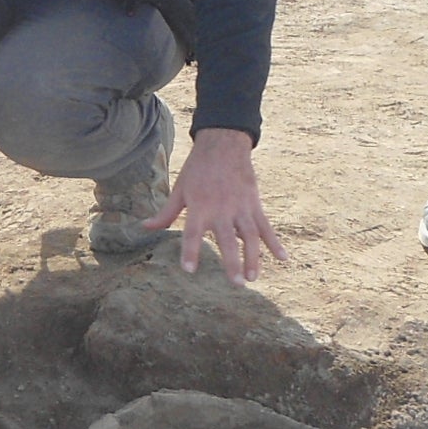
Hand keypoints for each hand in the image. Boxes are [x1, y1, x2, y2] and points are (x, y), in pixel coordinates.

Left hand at [144, 127, 285, 282]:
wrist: (224, 145)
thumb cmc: (198, 169)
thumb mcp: (179, 189)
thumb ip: (166, 213)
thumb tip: (144, 228)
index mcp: (200, 206)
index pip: (193, 233)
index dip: (191, 251)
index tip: (189, 270)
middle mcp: (221, 209)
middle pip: (228, 239)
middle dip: (232, 262)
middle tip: (236, 283)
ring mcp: (241, 207)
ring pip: (251, 236)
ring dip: (254, 258)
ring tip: (253, 277)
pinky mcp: (254, 204)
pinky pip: (266, 226)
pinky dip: (275, 242)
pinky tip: (282, 258)